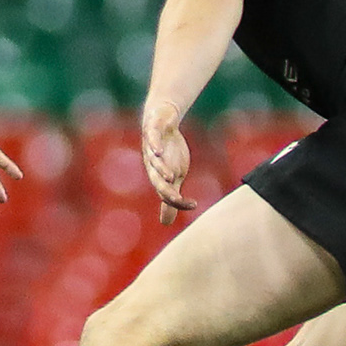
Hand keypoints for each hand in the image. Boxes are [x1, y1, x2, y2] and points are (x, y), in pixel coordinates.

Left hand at [141, 99, 195, 225]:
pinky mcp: (153, 130)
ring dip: (161, 168)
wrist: (161, 121)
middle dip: (165, 190)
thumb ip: (170, 199)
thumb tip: (166, 224)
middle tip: (176, 199)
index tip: (194, 205)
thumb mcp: (174, 177)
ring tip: (170, 177)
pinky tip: (158, 150)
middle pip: (156, 179)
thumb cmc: (168, 153)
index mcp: (158, 176)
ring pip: (154, 160)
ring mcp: (151, 147)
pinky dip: (154, 144)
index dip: (178, 201)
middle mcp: (152, 163)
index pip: (166, 192)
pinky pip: (152, 138)